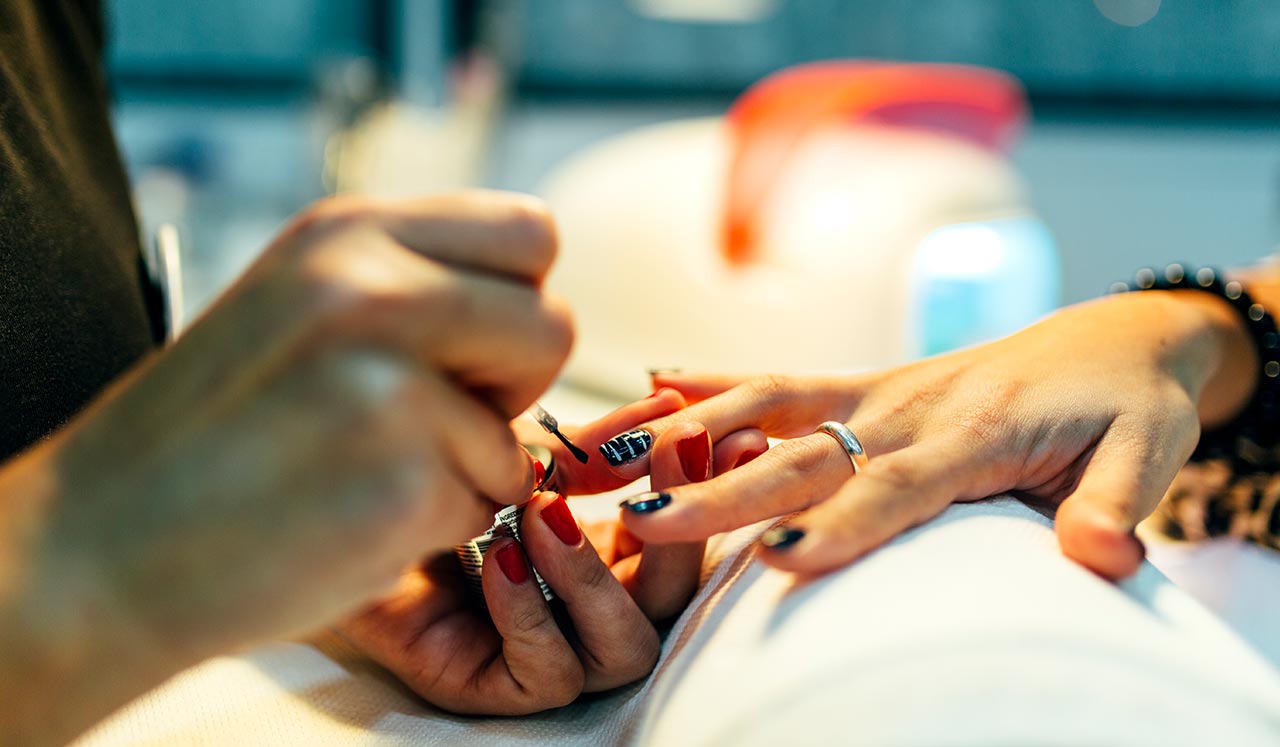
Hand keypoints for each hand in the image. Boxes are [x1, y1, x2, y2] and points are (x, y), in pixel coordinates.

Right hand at [1, 191, 573, 740]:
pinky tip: (353, 519)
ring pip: (523, 431)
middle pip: (553, 324)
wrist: (99, 545)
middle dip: (514, 384)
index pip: (530, 233)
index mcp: (347, 231)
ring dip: (472, 466)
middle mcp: (371, 288)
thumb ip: (412, 285)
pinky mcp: (403, 481)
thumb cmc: (214, 434)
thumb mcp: (300, 306)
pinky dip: (440, 525)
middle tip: (430, 417)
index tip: (461, 346)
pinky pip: (488, 503)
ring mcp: (387, 384)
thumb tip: (535, 308)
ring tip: (369, 472)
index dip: (515, 301)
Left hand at [340, 392, 767, 713]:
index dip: (716, 493)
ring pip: (626, 649)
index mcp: (611, 557)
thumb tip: (670, 401)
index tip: (736, 434)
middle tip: (666, 456)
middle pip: (675, 602)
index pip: (686, 540)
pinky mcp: (499, 689)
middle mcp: (592, 611)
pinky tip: (500, 554)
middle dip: (678, 530)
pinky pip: (549, 674)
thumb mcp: (528, 454)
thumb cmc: (438, 482)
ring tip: (544, 512)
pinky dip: (529, 611)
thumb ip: (599, 445)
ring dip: (593, 576)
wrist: (341, 513)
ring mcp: (551, 653)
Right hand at [603, 291, 1253, 579]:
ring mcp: (880, 390)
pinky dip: (715, 377)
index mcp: (976, 434)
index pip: (895, 487)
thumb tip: (1101, 559)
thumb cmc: (1129, 406)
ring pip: (767, 402)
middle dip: (721, 489)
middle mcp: (910, 407)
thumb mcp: (1148, 453)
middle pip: (803, 451)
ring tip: (612, 453)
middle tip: (644, 520)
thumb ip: (1115, 504)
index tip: (774, 557)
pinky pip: (781, 379)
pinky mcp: (866, 382)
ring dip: (687, 426)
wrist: (1117, 339)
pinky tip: (652, 383)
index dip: (835, 523)